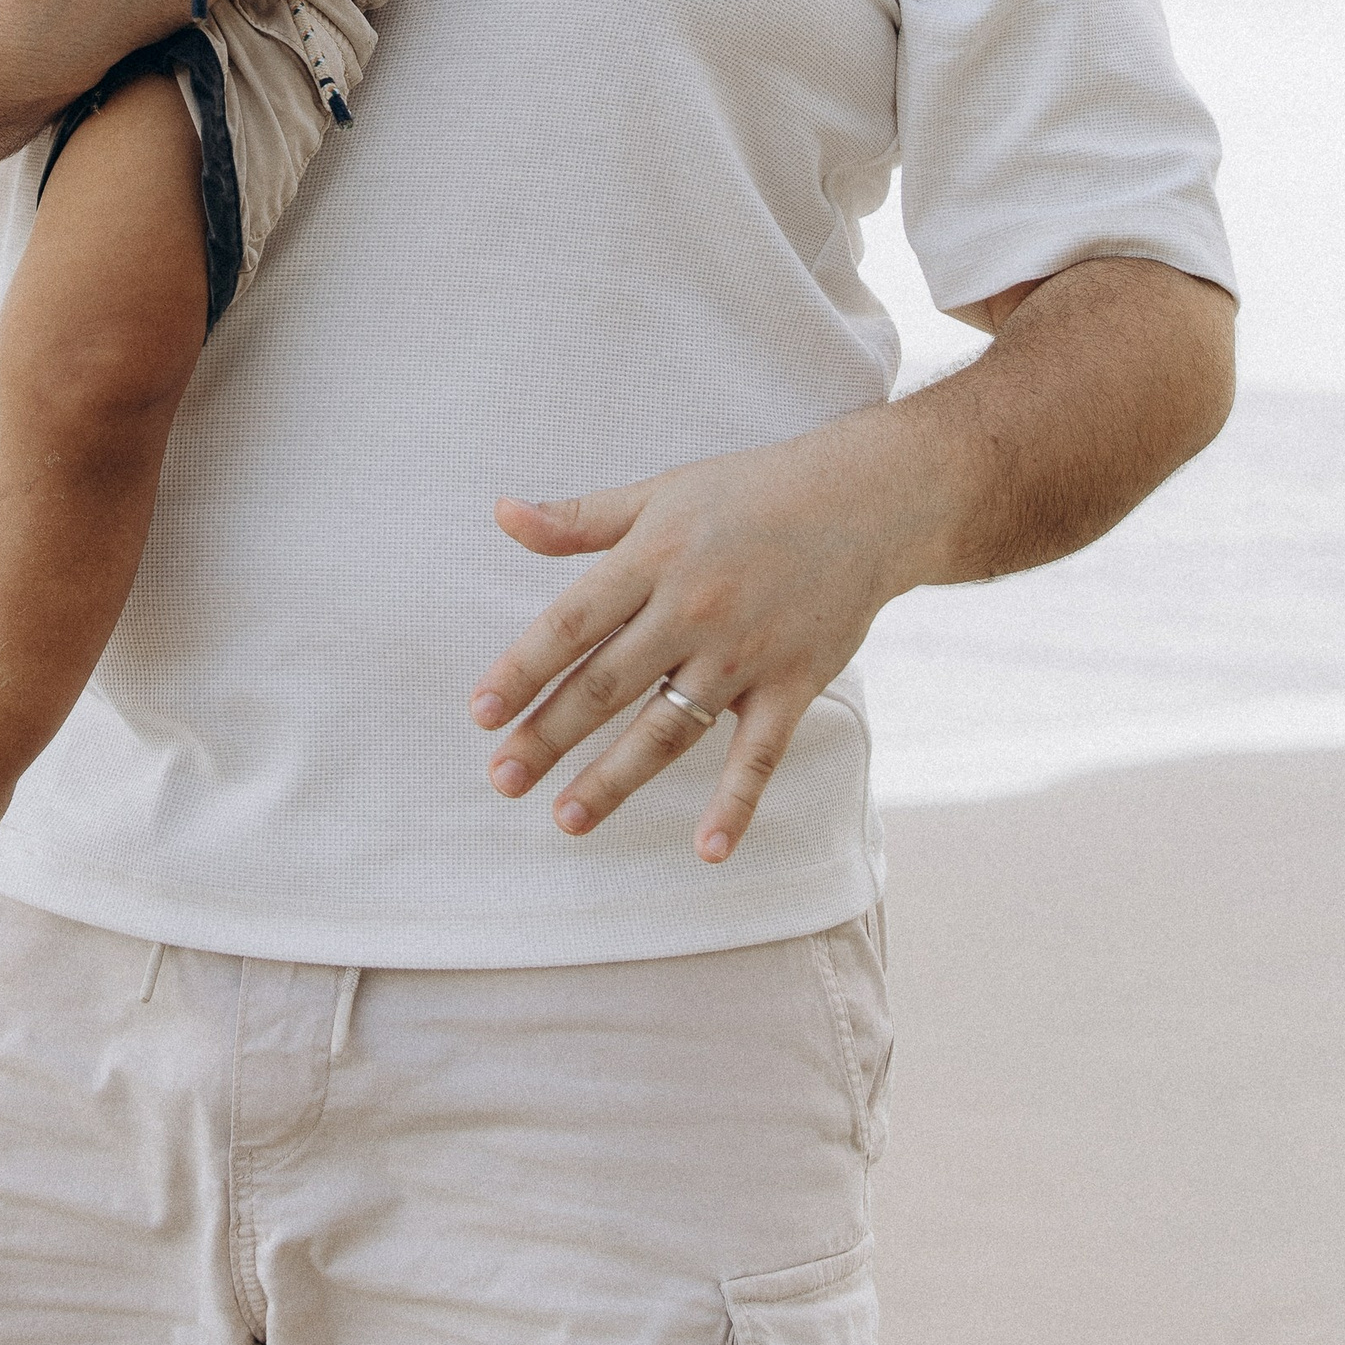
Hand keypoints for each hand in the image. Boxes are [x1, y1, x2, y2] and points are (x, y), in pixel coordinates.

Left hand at [467, 411, 911, 865]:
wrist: (864, 501)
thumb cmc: (748, 494)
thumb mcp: (657, 494)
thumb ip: (579, 518)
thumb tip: (502, 513)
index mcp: (652, 559)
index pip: (572, 624)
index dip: (522, 670)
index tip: (480, 714)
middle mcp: (692, 609)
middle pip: (607, 684)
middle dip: (549, 736)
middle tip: (502, 779)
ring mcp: (744, 653)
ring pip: (668, 728)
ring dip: (615, 779)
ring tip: (565, 819)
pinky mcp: (793, 684)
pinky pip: (759, 755)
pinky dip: (736, 804)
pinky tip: (706, 851)